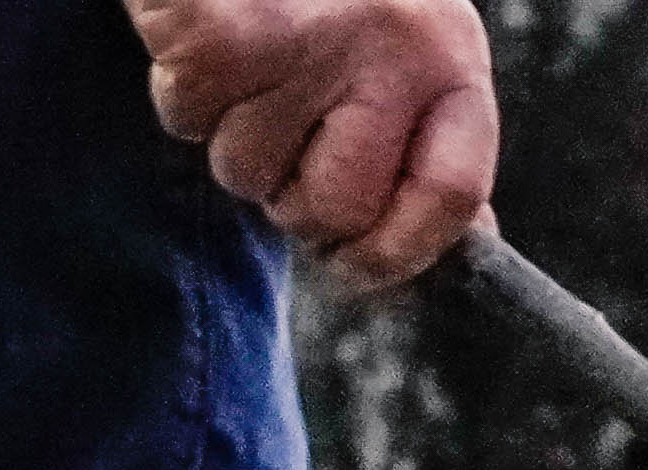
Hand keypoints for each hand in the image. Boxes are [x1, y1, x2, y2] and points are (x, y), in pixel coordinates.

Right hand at [127, 0, 496, 290]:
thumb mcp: (405, 55)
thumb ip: (431, 148)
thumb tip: (465, 245)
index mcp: (451, 58)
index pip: (451, 198)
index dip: (399, 251)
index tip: (356, 261)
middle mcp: (397, 43)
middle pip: (338, 211)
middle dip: (292, 198)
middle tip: (280, 128)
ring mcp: (313, 34)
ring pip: (248, 173)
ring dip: (229, 134)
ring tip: (246, 64)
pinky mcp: (226, 30)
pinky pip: (189, 120)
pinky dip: (181, 93)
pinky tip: (205, 40)